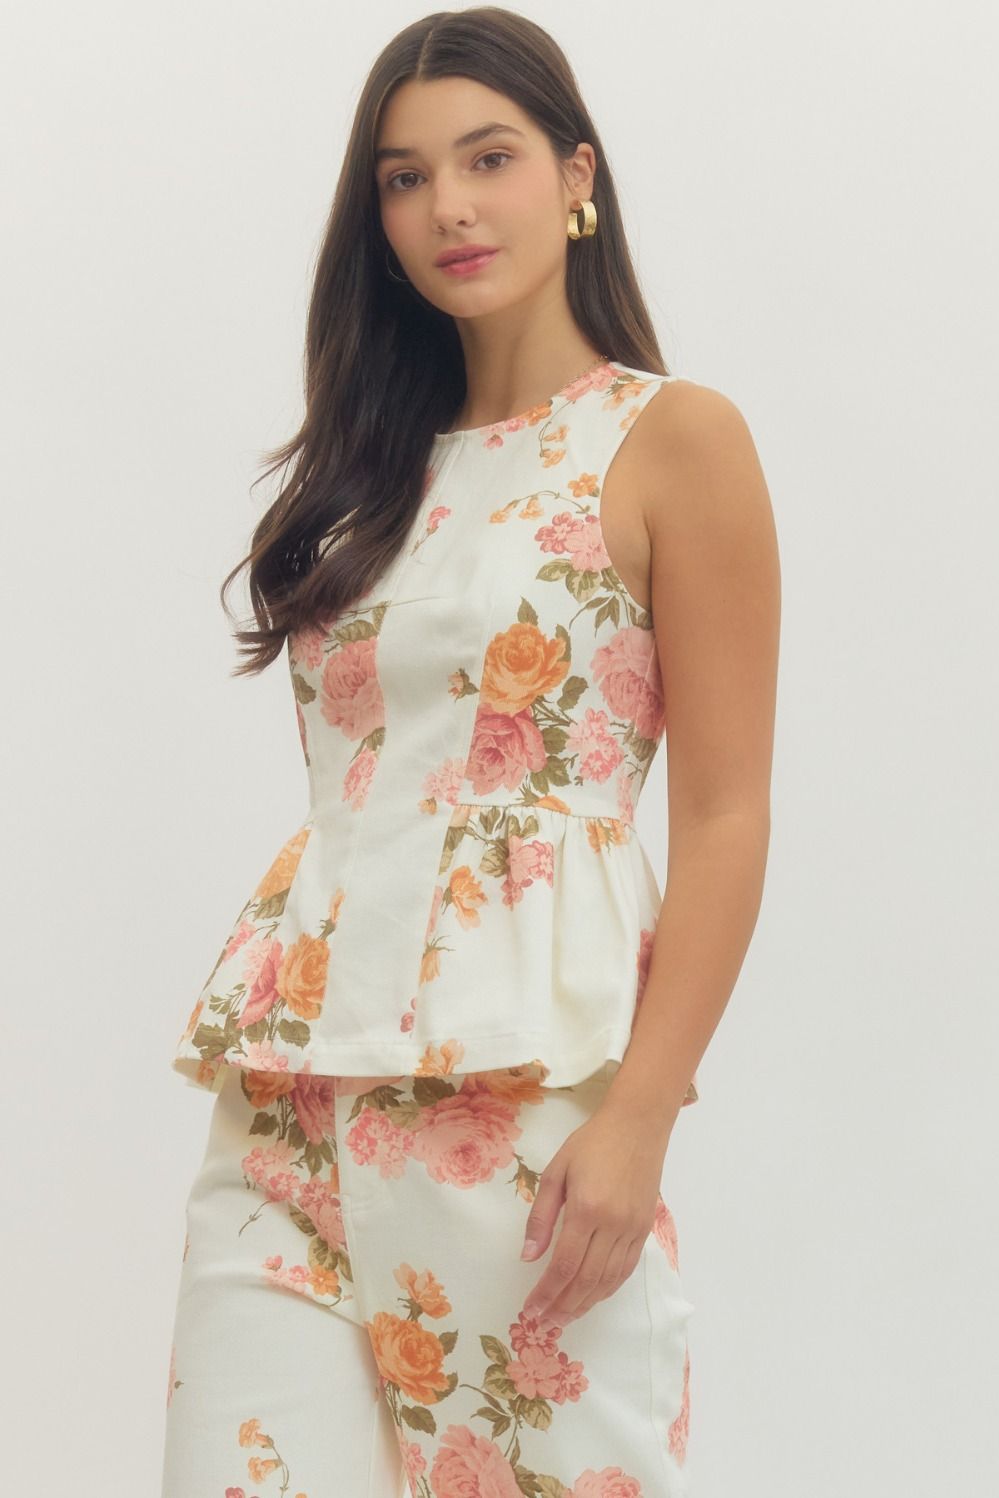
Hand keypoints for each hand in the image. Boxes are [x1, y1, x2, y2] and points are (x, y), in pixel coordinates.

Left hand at [519, 1100, 667, 1325]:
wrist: (637, 1126)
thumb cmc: (592, 1144)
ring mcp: (632, 1229)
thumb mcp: (556, 1171)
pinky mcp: (645, 1229)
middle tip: (545, 1324)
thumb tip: (527, 1257)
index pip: (563, 1265)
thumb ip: (541, 1216)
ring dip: (585, 1303)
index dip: (546, 1293)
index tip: (531, 1310)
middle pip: (586, 1279)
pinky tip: (593, 1296)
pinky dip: (608, 1288)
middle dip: (563, 1306)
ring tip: (566, 1318)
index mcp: (586, 1209)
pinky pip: (626, 1270)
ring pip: (608, 1280)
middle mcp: (612, 1225)